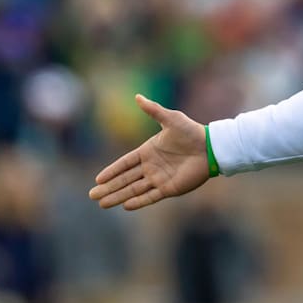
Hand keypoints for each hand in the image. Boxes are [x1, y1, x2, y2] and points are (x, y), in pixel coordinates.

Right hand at [89, 94, 209, 210]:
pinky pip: (150, 196)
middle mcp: (151, 166)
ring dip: (118, 196)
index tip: (97, 179)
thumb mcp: (170, 118)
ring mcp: (159, 178)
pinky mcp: (170, 188)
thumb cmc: (191, 131)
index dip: (111, 171)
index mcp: (148, 151)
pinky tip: (125, 206)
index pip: (124, 163)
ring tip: (102, 204)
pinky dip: (138, 201)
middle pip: (125, 179)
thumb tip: (137, 96)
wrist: (211, 147)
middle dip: (109, 187)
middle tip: (92, 196)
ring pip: (134, 189)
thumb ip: (153, 110)